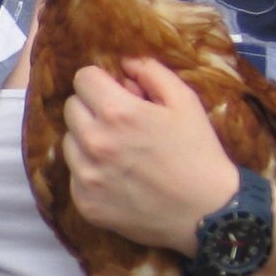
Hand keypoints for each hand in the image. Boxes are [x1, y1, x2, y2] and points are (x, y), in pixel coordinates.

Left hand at [61, 58, 236, 251]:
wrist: (207, 213)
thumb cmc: (198, 153)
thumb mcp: (185, 102)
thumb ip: (151, 72)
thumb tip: (124, 62)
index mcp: (117, 113)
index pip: (82, 78)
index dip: (101, 82)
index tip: (116, 92)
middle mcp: (93, 142)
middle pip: (71, 108)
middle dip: (92, 108)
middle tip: (119, 122)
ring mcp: (85, 176)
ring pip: (69, 141)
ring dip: (86, 139)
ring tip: (118, 151)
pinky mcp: (84, 202)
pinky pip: (74, 174)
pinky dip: (89, 171)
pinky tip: (117, 177)